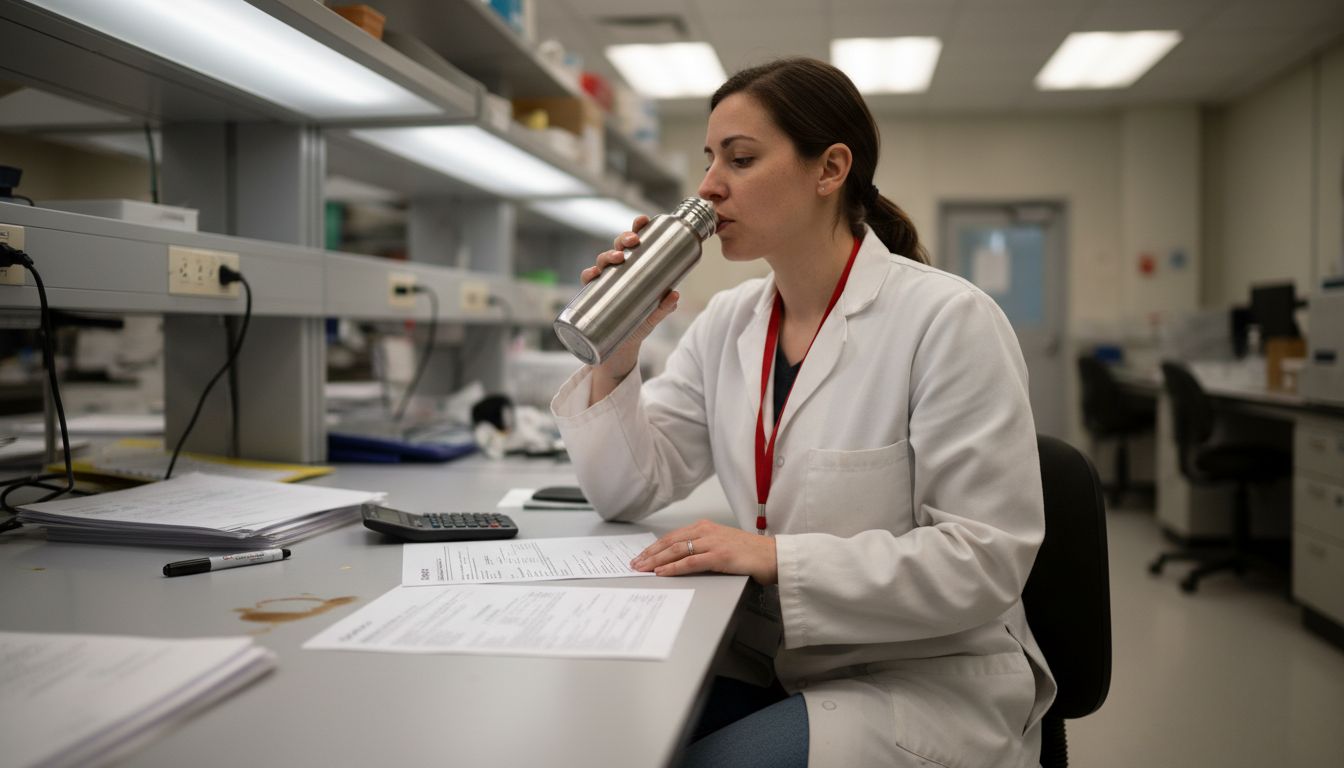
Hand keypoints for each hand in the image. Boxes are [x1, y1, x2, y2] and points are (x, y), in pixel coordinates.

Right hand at [582, 216, 678, 382]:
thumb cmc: (638, 324)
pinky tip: (593, 275)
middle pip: (618, 247)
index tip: (643, 220)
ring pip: (602, 260)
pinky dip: (589, 275)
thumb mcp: (654, 316)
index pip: (635, 243)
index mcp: (634, 268)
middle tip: (632, 241)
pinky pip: (587, 281)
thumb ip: (664, 307)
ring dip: (607, 255)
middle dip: (623, 239)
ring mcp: (605, 282)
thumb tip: (675, 295)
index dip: (637, 228)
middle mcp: (618, 271)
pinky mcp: (593, 295)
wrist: (620, 349)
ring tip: (617, 259)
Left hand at [631, 520, 778, 584]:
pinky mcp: (719, 556)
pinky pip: (690, 562)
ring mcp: (713, 543)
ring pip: (677, 551)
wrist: (773, 556)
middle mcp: (707, 531)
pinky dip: (674, 568)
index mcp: (706, 527)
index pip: (673, 536)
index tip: (641, 556)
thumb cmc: (750, 553)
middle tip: (635, 563)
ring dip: (656, 561)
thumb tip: (682, 558)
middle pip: (670, 542)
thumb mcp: (722, 544)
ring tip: (643, 569)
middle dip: (650, 554)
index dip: (655, 547)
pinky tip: (663, 573)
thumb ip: (703, 547)